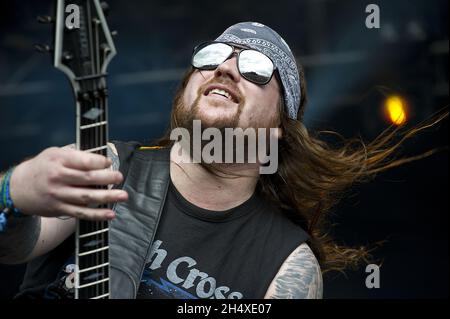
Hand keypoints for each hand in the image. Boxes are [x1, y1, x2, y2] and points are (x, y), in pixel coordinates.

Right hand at [9, 146, 127, 220]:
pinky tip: (110, 214)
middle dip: (107, 178)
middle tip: (119, 177)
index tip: (109, 162)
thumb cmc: (44, 167)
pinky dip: (97, 215)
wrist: (20, 188)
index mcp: (58, 160)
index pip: (83, 161)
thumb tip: (102, 159)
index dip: (99, 162)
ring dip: (107, 197)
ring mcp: (59, 195)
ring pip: (86, 197)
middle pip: (87, 179)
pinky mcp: (60, 209)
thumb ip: (77, 156)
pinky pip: (81, 213)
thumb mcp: (55, 153)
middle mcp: (58, 178)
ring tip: (123, 195)